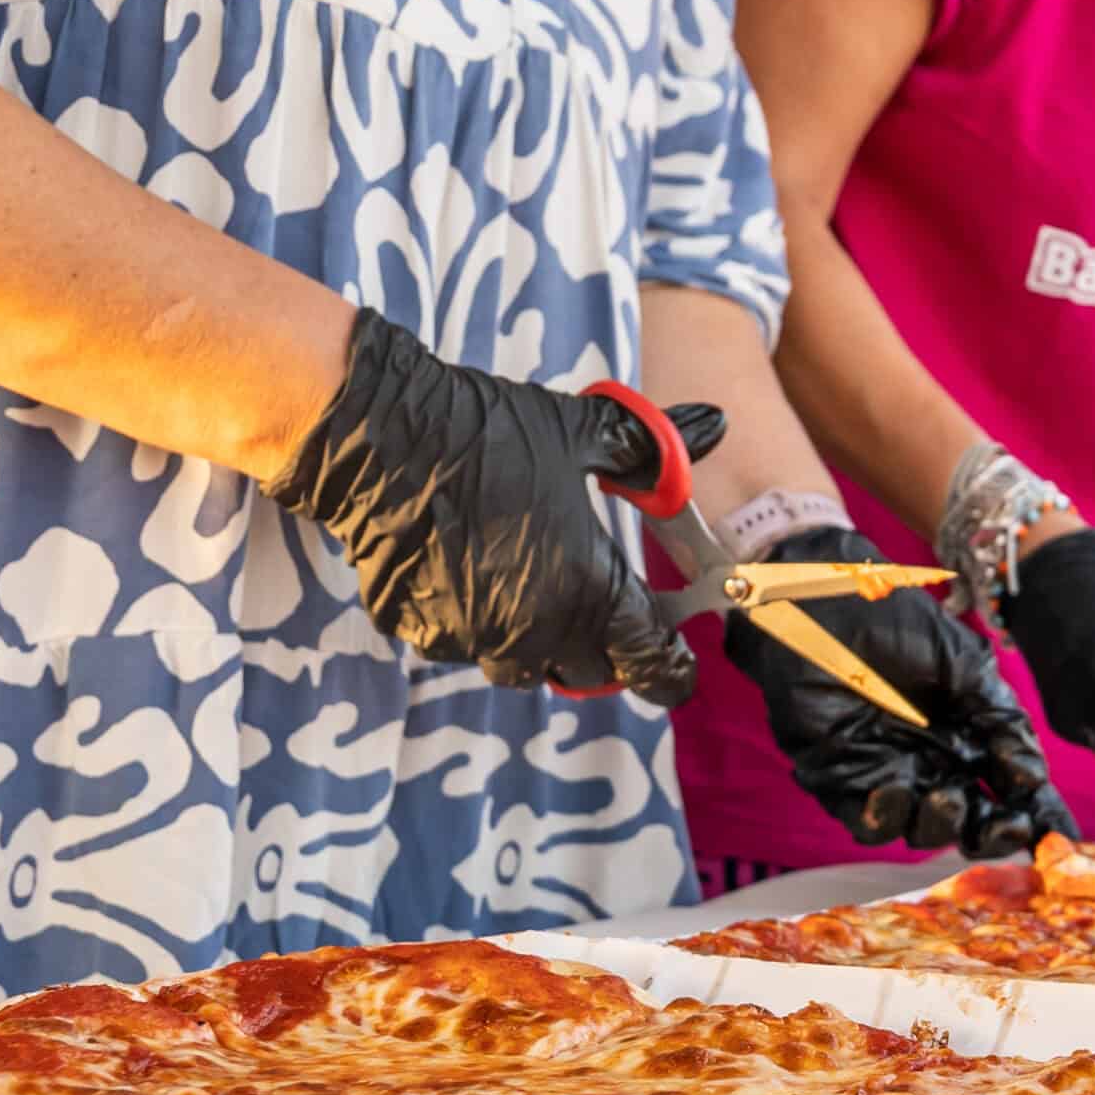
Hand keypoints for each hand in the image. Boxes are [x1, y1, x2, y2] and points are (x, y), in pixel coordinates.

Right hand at [267, 307, 718, 702]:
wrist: (379, 435)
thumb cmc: (489, 431)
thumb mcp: (583, 432)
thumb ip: (653, 449)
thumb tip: (715, 423)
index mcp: (591, 590)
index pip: (652, 664)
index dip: (670, 671)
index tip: (676, 667)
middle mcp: (537, 629)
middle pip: (590, 671)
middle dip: (602, 646)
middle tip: (598, 604)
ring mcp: (475, 638)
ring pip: (524, 666)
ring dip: (537, 639)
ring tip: (527, 582)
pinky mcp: (423, 633)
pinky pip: (466, 645)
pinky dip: (476, 622)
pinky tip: (467, 570)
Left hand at [723, 529, 1078, 856]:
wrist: (825, 601)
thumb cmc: (895, 622)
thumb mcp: (966, 665)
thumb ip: (1002, 720)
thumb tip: (1033, 779)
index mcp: (972, 738)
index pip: (1013, 789)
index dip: (1038, 816)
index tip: (1059, 837)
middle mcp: (936, 764)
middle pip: (974, 822)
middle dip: (996, 834)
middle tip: (1007, 826)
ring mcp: (892, 775)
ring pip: (924, 829)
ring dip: (943, 826)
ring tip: (948, 799)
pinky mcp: (843, 781)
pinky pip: (868, 823)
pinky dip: (886, 819)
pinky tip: (895, 794)